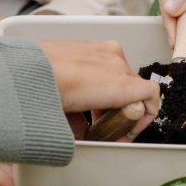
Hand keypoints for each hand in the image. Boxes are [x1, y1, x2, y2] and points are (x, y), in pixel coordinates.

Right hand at [38, 40, 160, 140]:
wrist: (35, 77)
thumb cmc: (35, 80)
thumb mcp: (56, 90)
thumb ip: (72, 108)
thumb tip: (78, 130)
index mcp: (90, 51)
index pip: (108, 75)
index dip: (104, 102)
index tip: (94, 120)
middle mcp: (109, 54)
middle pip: (123, 85)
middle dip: (114, 110)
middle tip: (101, 129)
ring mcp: (120, 68)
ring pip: (136, 92)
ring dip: (125, 116)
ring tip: (112, 134)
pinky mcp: (129, 84)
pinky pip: (150, 99)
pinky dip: (142, 118)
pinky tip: (126, 132)